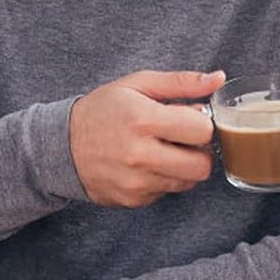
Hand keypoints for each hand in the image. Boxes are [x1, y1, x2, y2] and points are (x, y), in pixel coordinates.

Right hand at [70, 69, 223, 206]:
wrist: (61, 145)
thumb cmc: (103, 109)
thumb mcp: (138, 84)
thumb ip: (182, 82)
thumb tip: (218, 78)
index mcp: (143, 119)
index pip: (203, 131)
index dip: (202, 124)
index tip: (189, 119)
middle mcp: (139, 154)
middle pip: (202, 165)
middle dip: (199, 151)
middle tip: (182, 139)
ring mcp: (135, 182)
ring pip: (188, 181)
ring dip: (184, 166)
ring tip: (164, 149)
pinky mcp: (132, 200)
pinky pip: (167, 192)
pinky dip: (164, 178)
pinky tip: (147, 164)